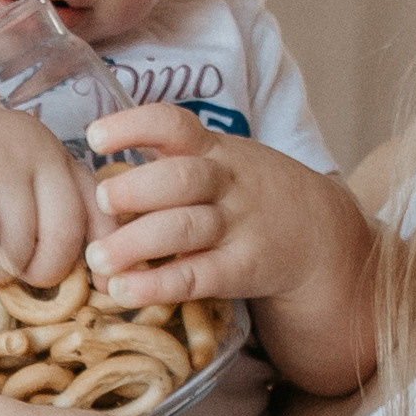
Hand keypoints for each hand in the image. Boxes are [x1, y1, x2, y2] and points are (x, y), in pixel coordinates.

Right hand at [0, 73, 90, 283]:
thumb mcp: (23, 162)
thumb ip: (51, 200)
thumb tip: (84, 268)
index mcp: (59, 156)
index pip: (98, 209)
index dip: (104, 255)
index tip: (100, 285)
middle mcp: (38, 155)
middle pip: (61, 238)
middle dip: (41, 273)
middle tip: (19, 276)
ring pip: (16, 249)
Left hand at [84, 111, 379, 394]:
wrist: (319, 234)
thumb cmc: (247, 196)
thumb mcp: (221, 162)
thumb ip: (169, 163)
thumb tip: (96, 181)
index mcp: (213, 150)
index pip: (174, 125)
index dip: (133, 127)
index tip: (96, 138)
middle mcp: (226, 184)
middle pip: (181, 179)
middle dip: (136, 189)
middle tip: (103, 202)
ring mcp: (237, 227)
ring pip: (185, 229)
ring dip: (136, 244)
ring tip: (98, 259)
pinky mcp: (241, 270)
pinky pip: (196, 276)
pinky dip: (157, 285)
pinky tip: (124, 291)